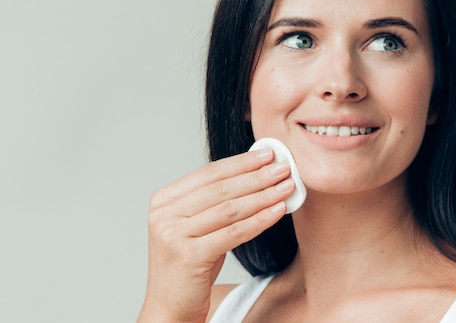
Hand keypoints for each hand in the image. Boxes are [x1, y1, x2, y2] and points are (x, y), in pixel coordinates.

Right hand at [137, 148, 293, 322]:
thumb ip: (216, 200)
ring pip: (229, 209)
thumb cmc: (191, 264)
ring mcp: (173, 235)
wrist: (171, 307)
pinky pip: (233, 233)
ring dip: (263, 195)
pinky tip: (278, 210)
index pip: (209, 173)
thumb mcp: (197, 225)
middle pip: (220, 188)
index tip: (268, 154)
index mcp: (164, 200)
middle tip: (283, 167)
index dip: (241, 162)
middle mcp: (163, 214)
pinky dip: (260, 220)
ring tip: (286, 187)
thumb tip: (256, 171)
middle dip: (256, 176)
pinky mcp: (188, 256)